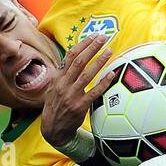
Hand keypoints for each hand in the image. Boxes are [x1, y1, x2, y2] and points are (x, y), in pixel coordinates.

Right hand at [39, 34, 116, 150]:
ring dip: (100, 61)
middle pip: (79, 61)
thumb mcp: (54, 88)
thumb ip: (64, 75)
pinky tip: (112, 74)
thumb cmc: (55, 106)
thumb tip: (74, 59)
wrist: (53, 129)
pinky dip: (103, 82)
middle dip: (92, 47)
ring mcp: (72, 95)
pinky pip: (94, 92)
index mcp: (58, 77)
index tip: (93, 36)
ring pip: (87, 74)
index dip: (83, 44)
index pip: (70, 55)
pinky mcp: (80, 106)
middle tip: (104, 38)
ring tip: (110, 51)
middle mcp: (64, 84)